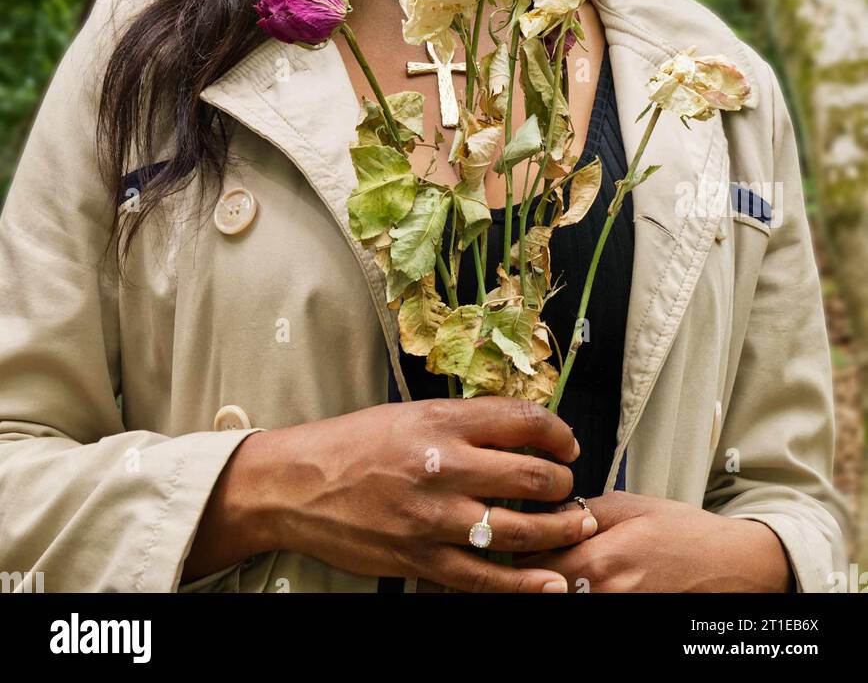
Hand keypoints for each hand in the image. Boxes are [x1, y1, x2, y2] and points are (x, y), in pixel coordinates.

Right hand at [258, 397, 596, 591]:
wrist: (297, 484)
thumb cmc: (353, 444)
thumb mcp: (410, 414)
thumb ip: (462, 423)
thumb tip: (518, 431)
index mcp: (441, 421)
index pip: (522, 420)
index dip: (558, 432)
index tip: (567, 443)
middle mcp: (443, 466)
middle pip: (531, 476)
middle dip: (563, 483)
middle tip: (570, 487)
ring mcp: (433, 517)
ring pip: (520, 529)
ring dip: (559, 530)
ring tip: (577, 527)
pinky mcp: (421, 559)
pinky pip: (485, 577)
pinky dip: (525, 584)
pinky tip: (551, 583)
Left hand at [511, 491, 795, 591]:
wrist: (731, 568)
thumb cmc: (684, 533)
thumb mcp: (631, 506)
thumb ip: (584, 511)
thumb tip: (549, 513)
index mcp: (599, 562)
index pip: (532, 563)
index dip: (526, 546)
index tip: (528, 534)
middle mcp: (603, 597)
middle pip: (542, 588)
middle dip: (537, 569)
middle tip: (543, 550)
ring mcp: (617, 614)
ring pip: (564, 600)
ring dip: (557, 584)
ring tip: (565, 565)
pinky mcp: (628, 621)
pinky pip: (589, 611)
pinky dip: (581, 594)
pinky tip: (587, 582)